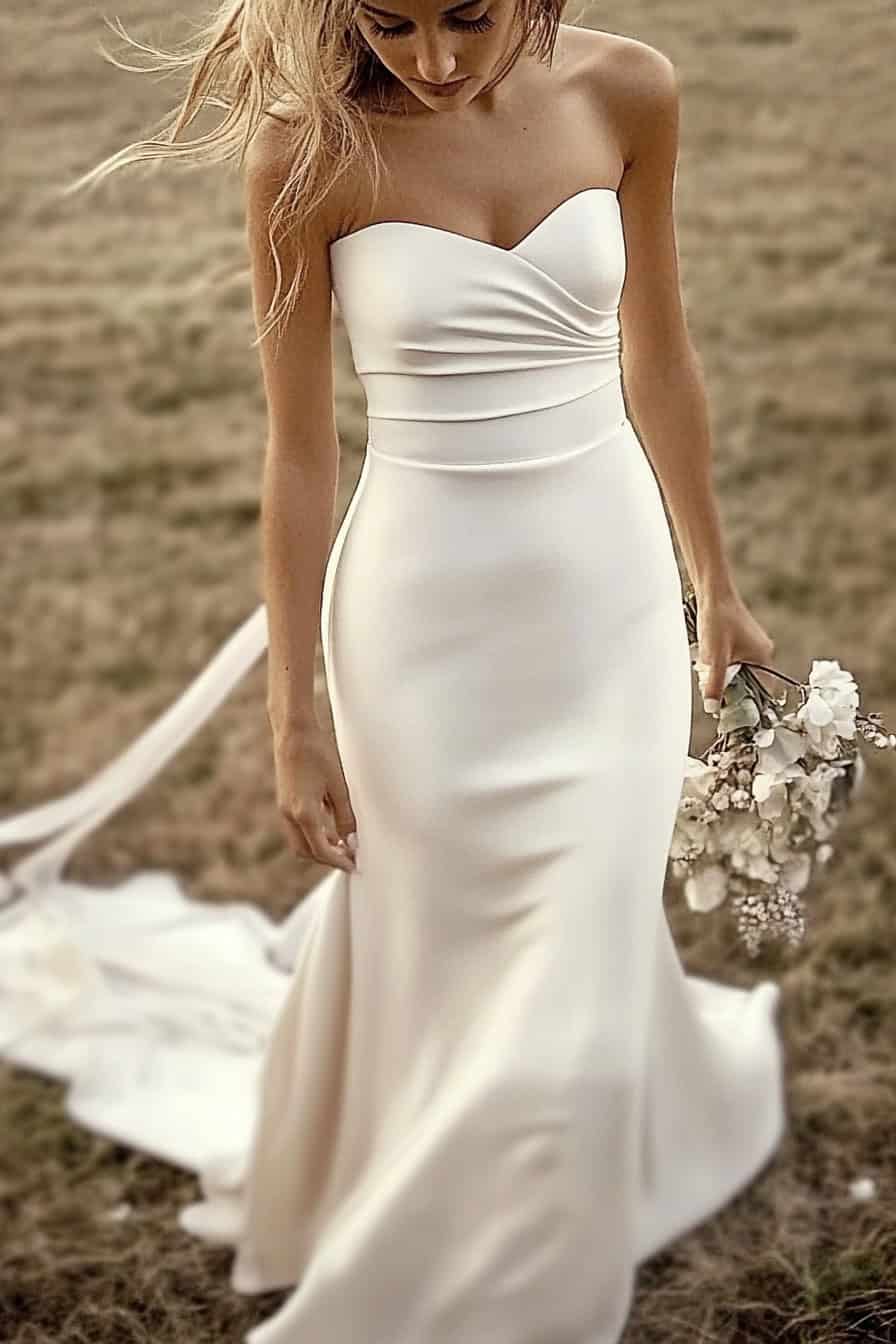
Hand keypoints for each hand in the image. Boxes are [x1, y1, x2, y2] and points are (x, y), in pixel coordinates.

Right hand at [271, 715, 357, 872]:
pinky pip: (296, 827)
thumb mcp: (338, 786)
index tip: (353, 864)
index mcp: (304, 813)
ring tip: (341, 843)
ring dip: (318, 847)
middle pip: (305, 851)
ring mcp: (284, 808)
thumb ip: (344, 815)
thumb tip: (350, 837)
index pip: (321, 849)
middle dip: (326, 858)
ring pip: (299, 840)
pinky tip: (329, 826)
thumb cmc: (318, 753)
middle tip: (348, 857)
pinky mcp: (284, 800)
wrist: (294, 731)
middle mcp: (289, 814)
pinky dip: (312, 833)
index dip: (338, 860)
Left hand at [695, 587, 775, 713]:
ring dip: (722, 675)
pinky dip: (720, 664)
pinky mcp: (740, 640)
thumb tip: (713, 708)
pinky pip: (733, 661)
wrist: (712, 593)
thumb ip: (715, 684)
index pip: (765, 692)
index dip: (750, 704)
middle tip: (712, 686)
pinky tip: (707, 658)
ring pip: (739, 672)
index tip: (733, 712)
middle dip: (730, 688)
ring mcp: (751, 646)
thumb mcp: (715, 658)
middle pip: (749, 683)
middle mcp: (761, 653)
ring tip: (707, 667)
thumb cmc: (718, 620)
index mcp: (763, 658)